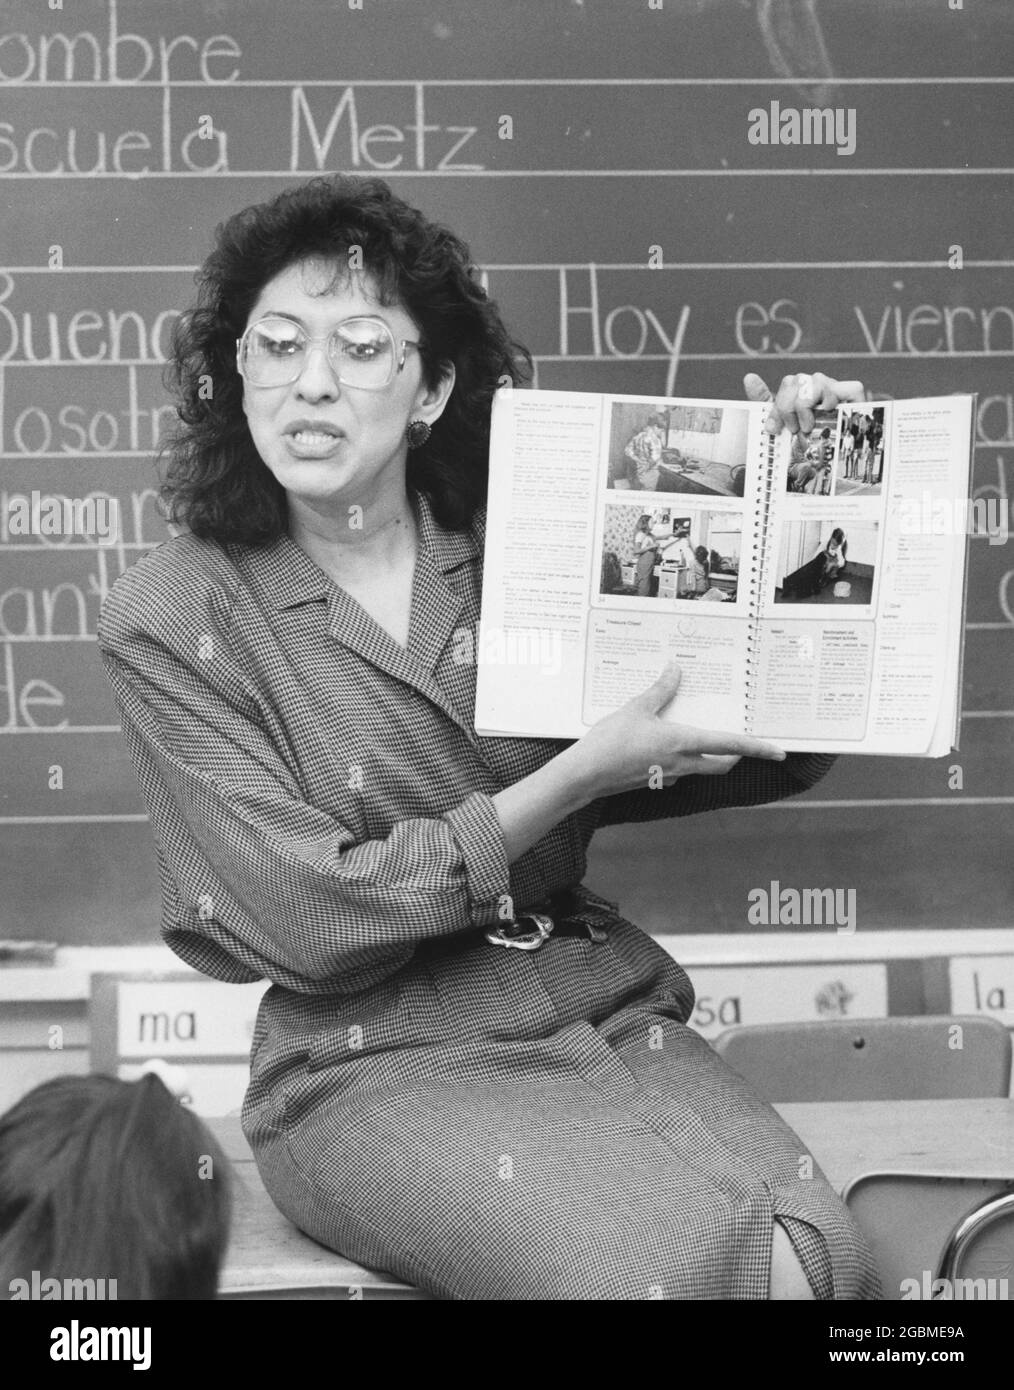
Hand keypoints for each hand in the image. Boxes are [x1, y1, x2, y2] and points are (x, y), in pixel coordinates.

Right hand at [568, 663, 785, 799]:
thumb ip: (659, 690)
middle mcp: (681, 763)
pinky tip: (665, 748)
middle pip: (721, 764)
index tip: (779, 751)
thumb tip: (675, 669)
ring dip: (708, 757)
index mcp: (682, 742)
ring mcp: (668, 775)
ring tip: (702, 738)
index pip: (730, 745)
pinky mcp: (653, 780)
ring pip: (700, 768)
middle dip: (736, 756)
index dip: (757, 748)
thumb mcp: (636, 708)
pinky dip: (681, 760)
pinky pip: (677, 771)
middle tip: (743, 745)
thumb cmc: (610, 742)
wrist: (585, 775)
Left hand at [744, 370, 869, 435]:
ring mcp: (836, 389)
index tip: (774, 429)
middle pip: (798, 380)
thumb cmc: (804, 439)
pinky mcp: (856, 396)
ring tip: (808, 426)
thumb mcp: (781, 423)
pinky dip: (836, 400)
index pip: (788, 383)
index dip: (779, 406)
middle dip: (789, 408)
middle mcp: (818, 385)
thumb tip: (748, 376)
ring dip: (807, 406)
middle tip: (794, 430)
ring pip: (818, 381)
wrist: (831, 459)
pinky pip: (850, 386)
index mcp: (801, 389)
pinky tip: (828, 413)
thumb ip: (764, 401)